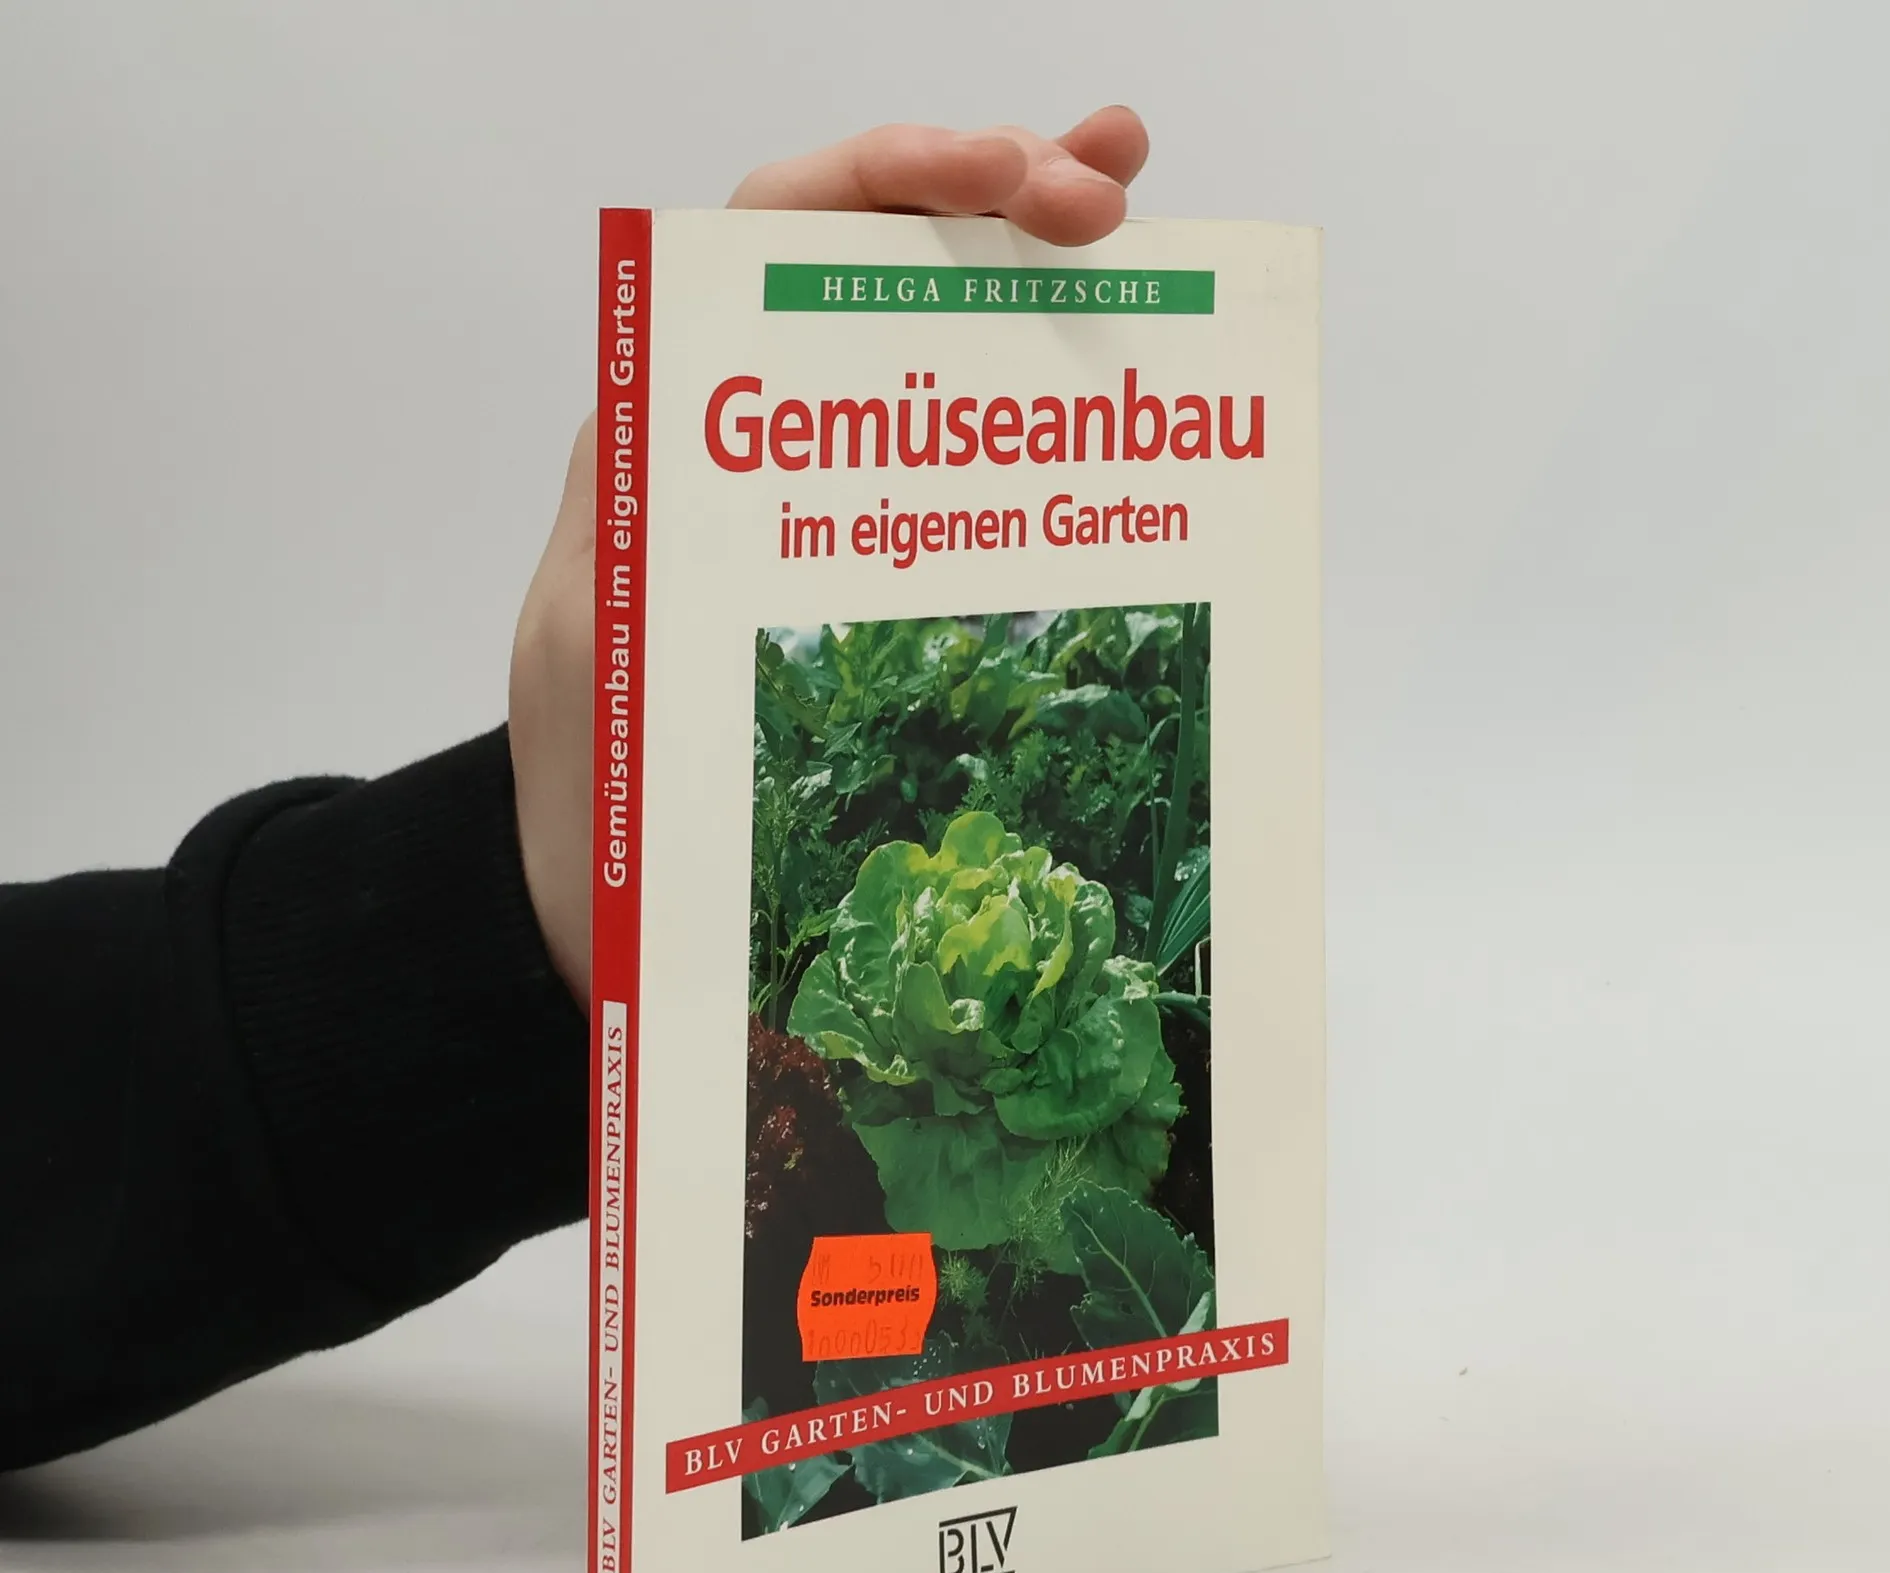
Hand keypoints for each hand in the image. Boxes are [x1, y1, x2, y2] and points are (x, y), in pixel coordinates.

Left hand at [509, 110, 1150, 1003]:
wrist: (605, 906)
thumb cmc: (591, 799)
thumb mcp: (585, 672)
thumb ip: (619, 564)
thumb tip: (672, 476)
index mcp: (673, 428)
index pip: (776, 232)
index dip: (888, 175)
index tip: (1004, 177)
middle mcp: (752, 435)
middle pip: (875, 254)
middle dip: (994, 190)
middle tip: (1110, 192)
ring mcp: (823, 494)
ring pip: (929, 328)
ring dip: (1028, 253)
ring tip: (1130, 209)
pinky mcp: (868, 562)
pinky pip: (958, 444)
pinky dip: (1032, 380)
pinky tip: (1109, 349)